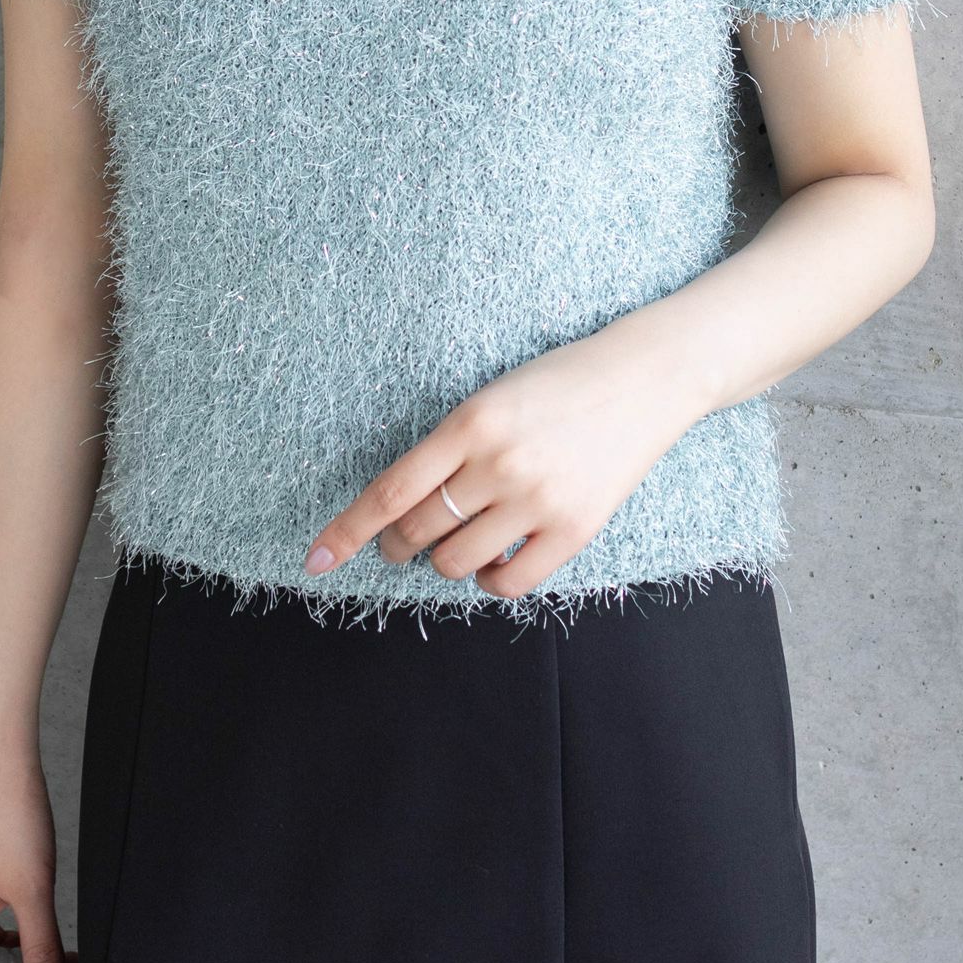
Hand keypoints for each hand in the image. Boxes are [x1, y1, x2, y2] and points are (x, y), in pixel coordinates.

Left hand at [303, 325, 697, 599]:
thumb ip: (448, 451)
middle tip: (405, 540)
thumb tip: (402, 513)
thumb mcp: (491, 400)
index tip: (316, 559)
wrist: (646, 378)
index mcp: (469, 422)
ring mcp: (538, 499)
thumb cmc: (559, 385)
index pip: (390, 493)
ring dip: (444, 560)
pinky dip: (488, 581)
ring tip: (463, 539)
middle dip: (398, 544)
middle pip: (417, 532)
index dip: (347, 531)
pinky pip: (507, 583)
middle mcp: (499, 463)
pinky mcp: (575, 529)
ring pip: (455, 563)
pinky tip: (496, 560)